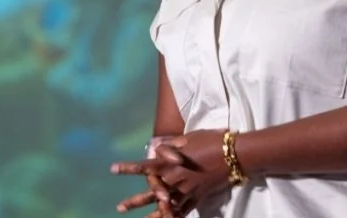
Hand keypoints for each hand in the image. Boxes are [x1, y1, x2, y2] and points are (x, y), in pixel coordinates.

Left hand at [111, 129, 229, 215]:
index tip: (113, 169)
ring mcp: (187, 190)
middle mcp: (177, 178)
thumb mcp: (190, 137)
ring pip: (165, 205)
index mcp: (172, 161)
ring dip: (151, 214)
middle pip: (152, 191)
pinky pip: (184, 210)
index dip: (129, 168)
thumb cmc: (212, 140)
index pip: (146, 166)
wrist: (233, 153)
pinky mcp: (198, 197)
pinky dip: (174, 217)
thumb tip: (158, 145)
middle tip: (120, 207)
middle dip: (135, 200)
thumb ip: (172, 143)